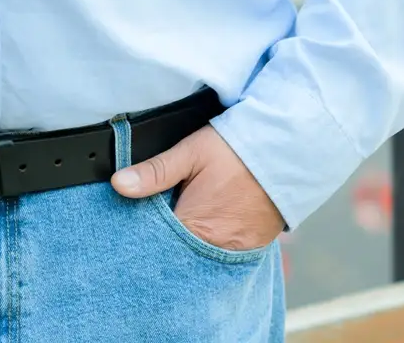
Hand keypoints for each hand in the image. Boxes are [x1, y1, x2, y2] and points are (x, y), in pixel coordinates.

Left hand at [111, 122, 285, 251]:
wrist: (283, 152)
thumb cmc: (235, 150)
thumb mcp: (190, 153)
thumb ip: (154, 172)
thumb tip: (119, 185)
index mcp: (195, 226)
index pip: (157, 241)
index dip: (143, 230)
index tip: (132, 219)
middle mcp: (216, 248)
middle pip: (177, 251)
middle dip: (163, 238)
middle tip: (158, 212)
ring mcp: (236, 252)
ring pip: (198, 253)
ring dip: (185, 240)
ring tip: (181, 214)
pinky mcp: (251, 249)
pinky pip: (221, 254)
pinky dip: (208, 242)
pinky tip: (202, 222)